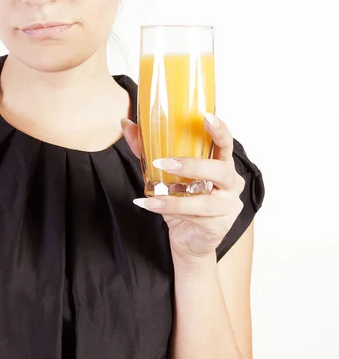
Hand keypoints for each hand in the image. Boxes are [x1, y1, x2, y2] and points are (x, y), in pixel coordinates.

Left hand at [120, 114, 245, 263]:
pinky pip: (195, 217)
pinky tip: (150, 206)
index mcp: (222, 164)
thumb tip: (126, 124)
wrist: (189, 241)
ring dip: (175, 199)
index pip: (225, 144)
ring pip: (204, 200)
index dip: (219, 130)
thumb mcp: (166, 175)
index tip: (206, 117)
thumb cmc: (183, 202)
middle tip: (162, 162)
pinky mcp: (219, 226)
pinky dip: (171, 211)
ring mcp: (228, 206)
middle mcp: (231, 183)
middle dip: (191, 165)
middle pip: (219, 170)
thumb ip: (149, 150)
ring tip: (150, 196)